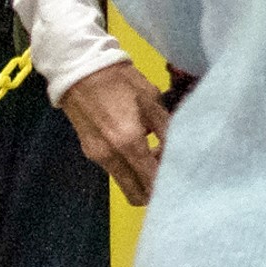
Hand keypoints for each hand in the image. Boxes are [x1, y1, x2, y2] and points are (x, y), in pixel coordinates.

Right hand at [58, 61, 170, 204]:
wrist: (80, 71)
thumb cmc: (122, 82)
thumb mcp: (153, 101)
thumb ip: (167, 130)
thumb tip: (179, 153)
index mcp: (129, 142)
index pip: (151, 181)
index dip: (169, 185)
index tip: (184, 181)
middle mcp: (111, 157)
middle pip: (136, 195)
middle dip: (155, 191)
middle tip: (172, 173)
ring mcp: (97, 157)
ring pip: (125, 184)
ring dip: (142, 179)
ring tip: (159, 159)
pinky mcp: (90, 153)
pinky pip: (115, 172)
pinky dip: (130, 169)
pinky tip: (144, 150)